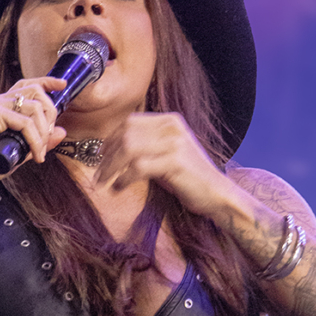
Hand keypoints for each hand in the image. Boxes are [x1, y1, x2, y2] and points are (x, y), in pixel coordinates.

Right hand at [0, 77, 68, 186]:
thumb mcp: (20, 152)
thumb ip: (39, 140)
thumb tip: (62, 131)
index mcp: (3, 105)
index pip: (27, 85)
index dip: (46, 82)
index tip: (62, 85)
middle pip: (36, 92)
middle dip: (50, 114)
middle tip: (48, 140)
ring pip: (34, 107)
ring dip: (43, 132)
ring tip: (39, 152)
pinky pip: (25, 123)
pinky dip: (34, 140)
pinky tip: (34, 154)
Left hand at [93, 112, 229, 214]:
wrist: (217, 194)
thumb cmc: (187, 178)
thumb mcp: (165, 154)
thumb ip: (143, 146)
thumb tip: (110, 149)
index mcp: (169, 120)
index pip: (130, 122)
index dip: (110, 139)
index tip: (100, 156)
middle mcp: (172, 127)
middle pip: (126, 134)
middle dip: (108, 155)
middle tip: (99, 173)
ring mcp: (175, 143)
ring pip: (129, 149)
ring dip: (111, 167)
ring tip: (104, 182)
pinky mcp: (175, 162)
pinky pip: (138, 167)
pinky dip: (124, 178)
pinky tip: (119, 188)